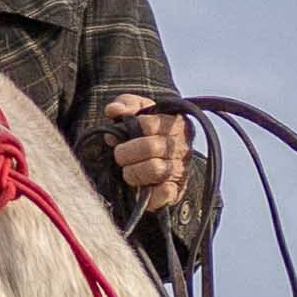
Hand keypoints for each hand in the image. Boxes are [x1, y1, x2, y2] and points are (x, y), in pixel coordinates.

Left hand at [97, 93, 199, 219]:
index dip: (130, 130)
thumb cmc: (144, 134)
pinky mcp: (177, 191)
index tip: (123, 134)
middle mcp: (183, 146)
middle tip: (119, 156)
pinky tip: (140, 188)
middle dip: (126, 153)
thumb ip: (126, 104)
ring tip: (128, 171)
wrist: (152, 161)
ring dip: (132, 172)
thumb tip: (113, 110)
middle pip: (149, 147)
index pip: (149, 124)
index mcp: (176, 123)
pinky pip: (165, 192)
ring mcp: (181, 169)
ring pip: (154, 169)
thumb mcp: (137, 112)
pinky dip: (149, 192)